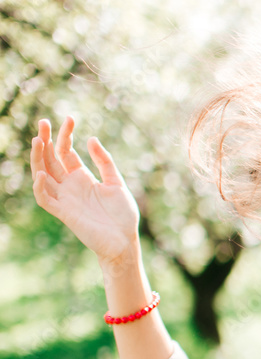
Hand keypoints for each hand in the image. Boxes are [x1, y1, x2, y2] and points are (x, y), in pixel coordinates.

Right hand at [29, 116, 141, 265]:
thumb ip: (104, 162)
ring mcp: (65, 198)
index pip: (66, 152)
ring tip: (38, 140)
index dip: (65, 136)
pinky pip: (44, 199)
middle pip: (51, 159)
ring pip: (42, 175)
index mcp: (82, 177)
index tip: (69, 118)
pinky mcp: (64, 213)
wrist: (124, 240)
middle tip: (44, 122)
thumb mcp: (116, 183)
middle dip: (46, 141)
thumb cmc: (122, 214)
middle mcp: (70, 185)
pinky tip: (42, 174)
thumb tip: (90, 139)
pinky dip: (40, 187)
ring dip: (38, 158)